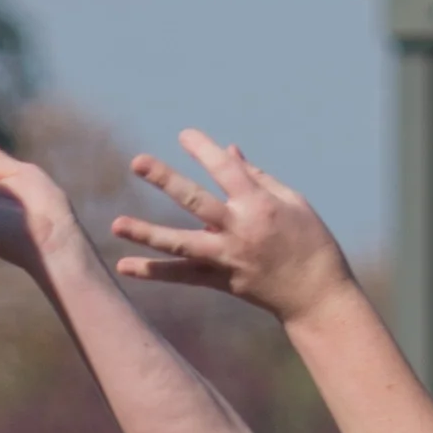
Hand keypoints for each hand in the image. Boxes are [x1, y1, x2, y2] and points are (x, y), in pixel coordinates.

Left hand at [110, 133, 351, 320]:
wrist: (316, 296)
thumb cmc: (310, 241)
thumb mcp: (291, 201)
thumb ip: (256, 177)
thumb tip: (227, 151)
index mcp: (260, 205)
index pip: (226, 170)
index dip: (204, 150)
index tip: (184, 135)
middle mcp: (240, 230)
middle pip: (195, 202)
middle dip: (166, 180)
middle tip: (137, 161)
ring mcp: (228, 258)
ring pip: (181, 244)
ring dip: (147, 234)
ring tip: (116, 225)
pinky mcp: (222, 282)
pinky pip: (183, 276)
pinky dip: (155, 272)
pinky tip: (125, 266)